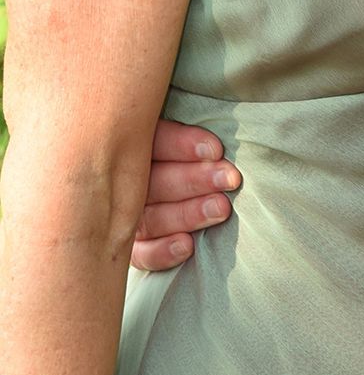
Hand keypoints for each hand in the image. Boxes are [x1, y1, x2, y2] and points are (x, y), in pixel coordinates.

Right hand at [129, 119, 239, 272]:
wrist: (179, 201)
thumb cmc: (195, 157)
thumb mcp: (182, 120)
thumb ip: (184, 130)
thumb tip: (212, 127)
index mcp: (133, 145)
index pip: (151, 141)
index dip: (182, 144)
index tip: (216, 150)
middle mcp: (122, 180)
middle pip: (151, 181)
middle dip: (194, 179)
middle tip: (229, 179)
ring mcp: (123, 216)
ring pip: (150, 217)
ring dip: (187, 213)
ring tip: (221, 208)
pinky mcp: (130, 247)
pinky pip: (140, 254)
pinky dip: (161, 251)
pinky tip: (187, 245)